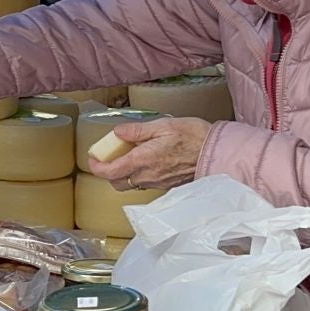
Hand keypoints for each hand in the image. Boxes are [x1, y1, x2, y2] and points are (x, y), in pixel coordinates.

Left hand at [84, 117, 212, 191]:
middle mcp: (146, 176)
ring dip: (122, 174)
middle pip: (117, 183)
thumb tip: (117, 133)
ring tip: (126, 155)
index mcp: (142, 161)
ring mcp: (156, 183)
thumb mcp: (163, 125)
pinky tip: (144, 160)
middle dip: (107, 172)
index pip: (110, 172)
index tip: (92, 157)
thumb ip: (137, 130)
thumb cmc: (192, 136)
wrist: (216, 153)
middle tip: (107, 156)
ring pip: (130, 184)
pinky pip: (144, 183)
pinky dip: (137, 175)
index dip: (96, 166)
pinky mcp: (165, 185)